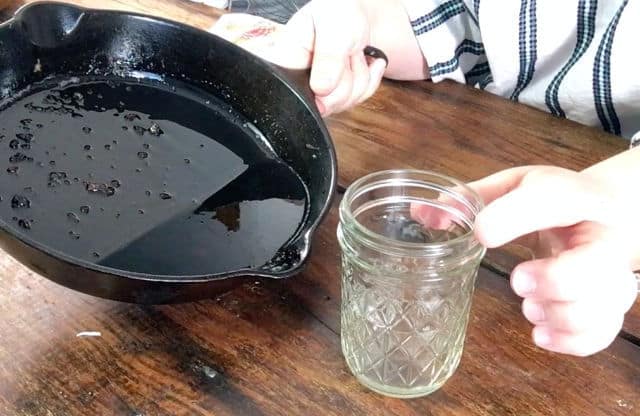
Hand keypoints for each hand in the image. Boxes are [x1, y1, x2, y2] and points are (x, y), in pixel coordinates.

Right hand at [262, 0, 427, 115]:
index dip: (321, 87)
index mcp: (285, 59)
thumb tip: (321, 89)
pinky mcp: (332, 96)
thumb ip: (328, 57)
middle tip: (346, 52)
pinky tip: (365, 63)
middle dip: (346, 78)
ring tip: (352, 53)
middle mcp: (297, 79)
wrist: (357, 14)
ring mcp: (315, 91)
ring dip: (359, 77)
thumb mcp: (333, 26)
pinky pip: (356, 102)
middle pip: (323, 104)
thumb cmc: (339, 12)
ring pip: (342, 104)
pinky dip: (368, 81)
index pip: (294, 94)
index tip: (337, 64)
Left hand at [470, 166, 637, 355]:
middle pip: (594, 265)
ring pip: (601, 305)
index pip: (555, 200)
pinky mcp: (610, 304)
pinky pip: (603, 332)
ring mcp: (612, 273)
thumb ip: (473, 199)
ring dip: (559, 315)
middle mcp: (602, 235)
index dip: (515, 217)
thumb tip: (422, 214)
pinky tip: (540, 333)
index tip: (481, 232)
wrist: (605, 215)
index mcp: (576, 196)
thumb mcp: (515, 186)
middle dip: (553, 280)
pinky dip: (571, 341)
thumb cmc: (553, 201)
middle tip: (518, 281)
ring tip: (529, 307)